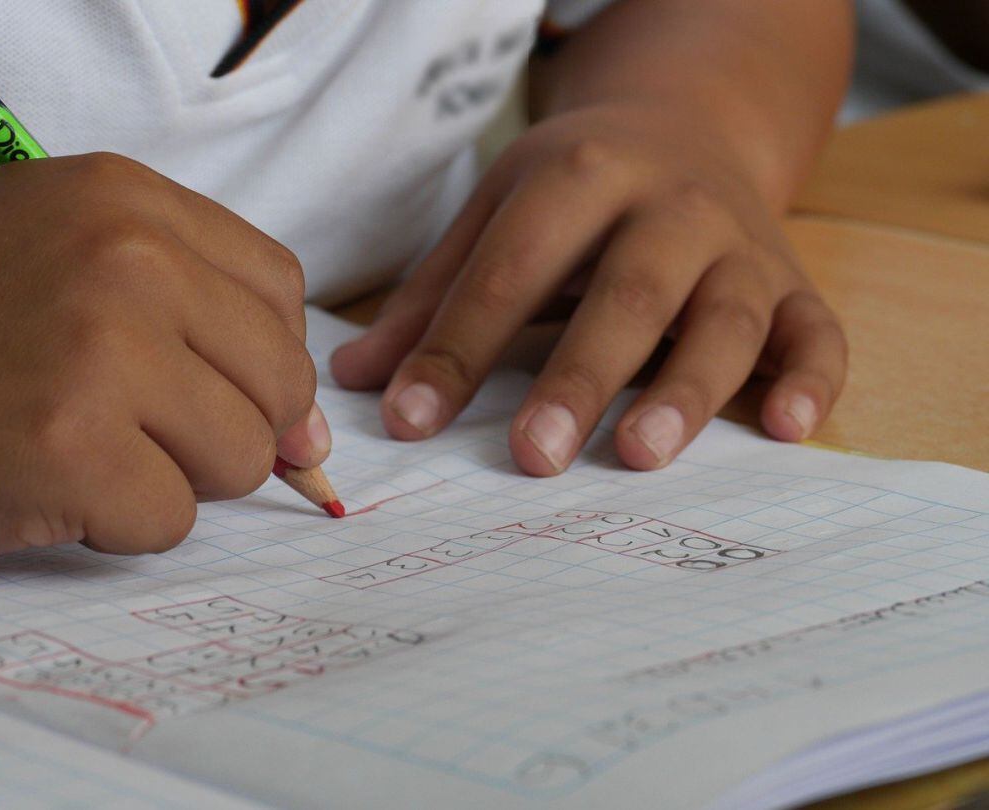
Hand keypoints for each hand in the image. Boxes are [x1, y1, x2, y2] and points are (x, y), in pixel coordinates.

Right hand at [0, 153, 324, 567]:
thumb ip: (201, 329)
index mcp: (123, 198)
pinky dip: (119, 524)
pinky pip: (172, 518)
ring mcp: (98, 348)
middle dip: (226, 428)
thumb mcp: (70, 273)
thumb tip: (313, 437)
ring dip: (173, 477)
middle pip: (279, 379)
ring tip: (83, 448)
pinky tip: (48, 486)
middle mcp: (122, 256)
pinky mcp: (69, 447)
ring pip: (241, 455)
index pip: (279, 290)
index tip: (221, 390)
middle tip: (135, 428)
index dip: (261, 358)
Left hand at [331, 102, 845, 474]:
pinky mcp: (794, 282)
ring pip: (726, 318)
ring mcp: (741, 245)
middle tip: (533, 456)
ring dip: (687, 388)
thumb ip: (433, 297)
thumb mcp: (499, 214)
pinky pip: (818, 332)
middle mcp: (670, 205)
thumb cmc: (577, 190)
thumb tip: (357, 381)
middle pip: (628, 293)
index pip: (511, 270)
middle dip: (579, 375)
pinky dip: (812, 380)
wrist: (689, 126)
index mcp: (580, 176)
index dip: (457, 347)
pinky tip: (787, 430)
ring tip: (639, 454)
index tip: (410, 422)